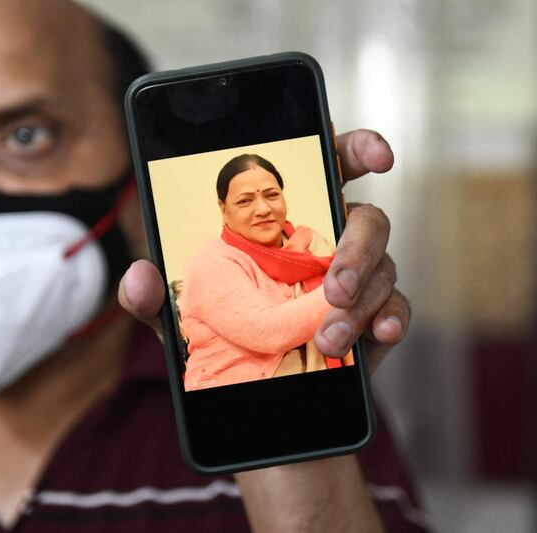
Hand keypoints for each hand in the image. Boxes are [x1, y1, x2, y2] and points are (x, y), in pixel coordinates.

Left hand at [119, 129, 409, 374]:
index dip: (356, 149)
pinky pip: (397, 308)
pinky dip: (392, 319)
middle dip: (357, 248)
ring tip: (327, 336)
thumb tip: (140, 277)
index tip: (378, 155)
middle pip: (368, 219)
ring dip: (359, 301)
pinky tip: (378, 336)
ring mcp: (357, 280)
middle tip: (331, 286)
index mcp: (288, 222)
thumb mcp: (177, 315)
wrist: (247, 387)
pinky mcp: (373, 318)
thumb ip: (153, 294)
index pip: (329, 168)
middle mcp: (330, 242)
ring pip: (384, 266)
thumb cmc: (216, 334)